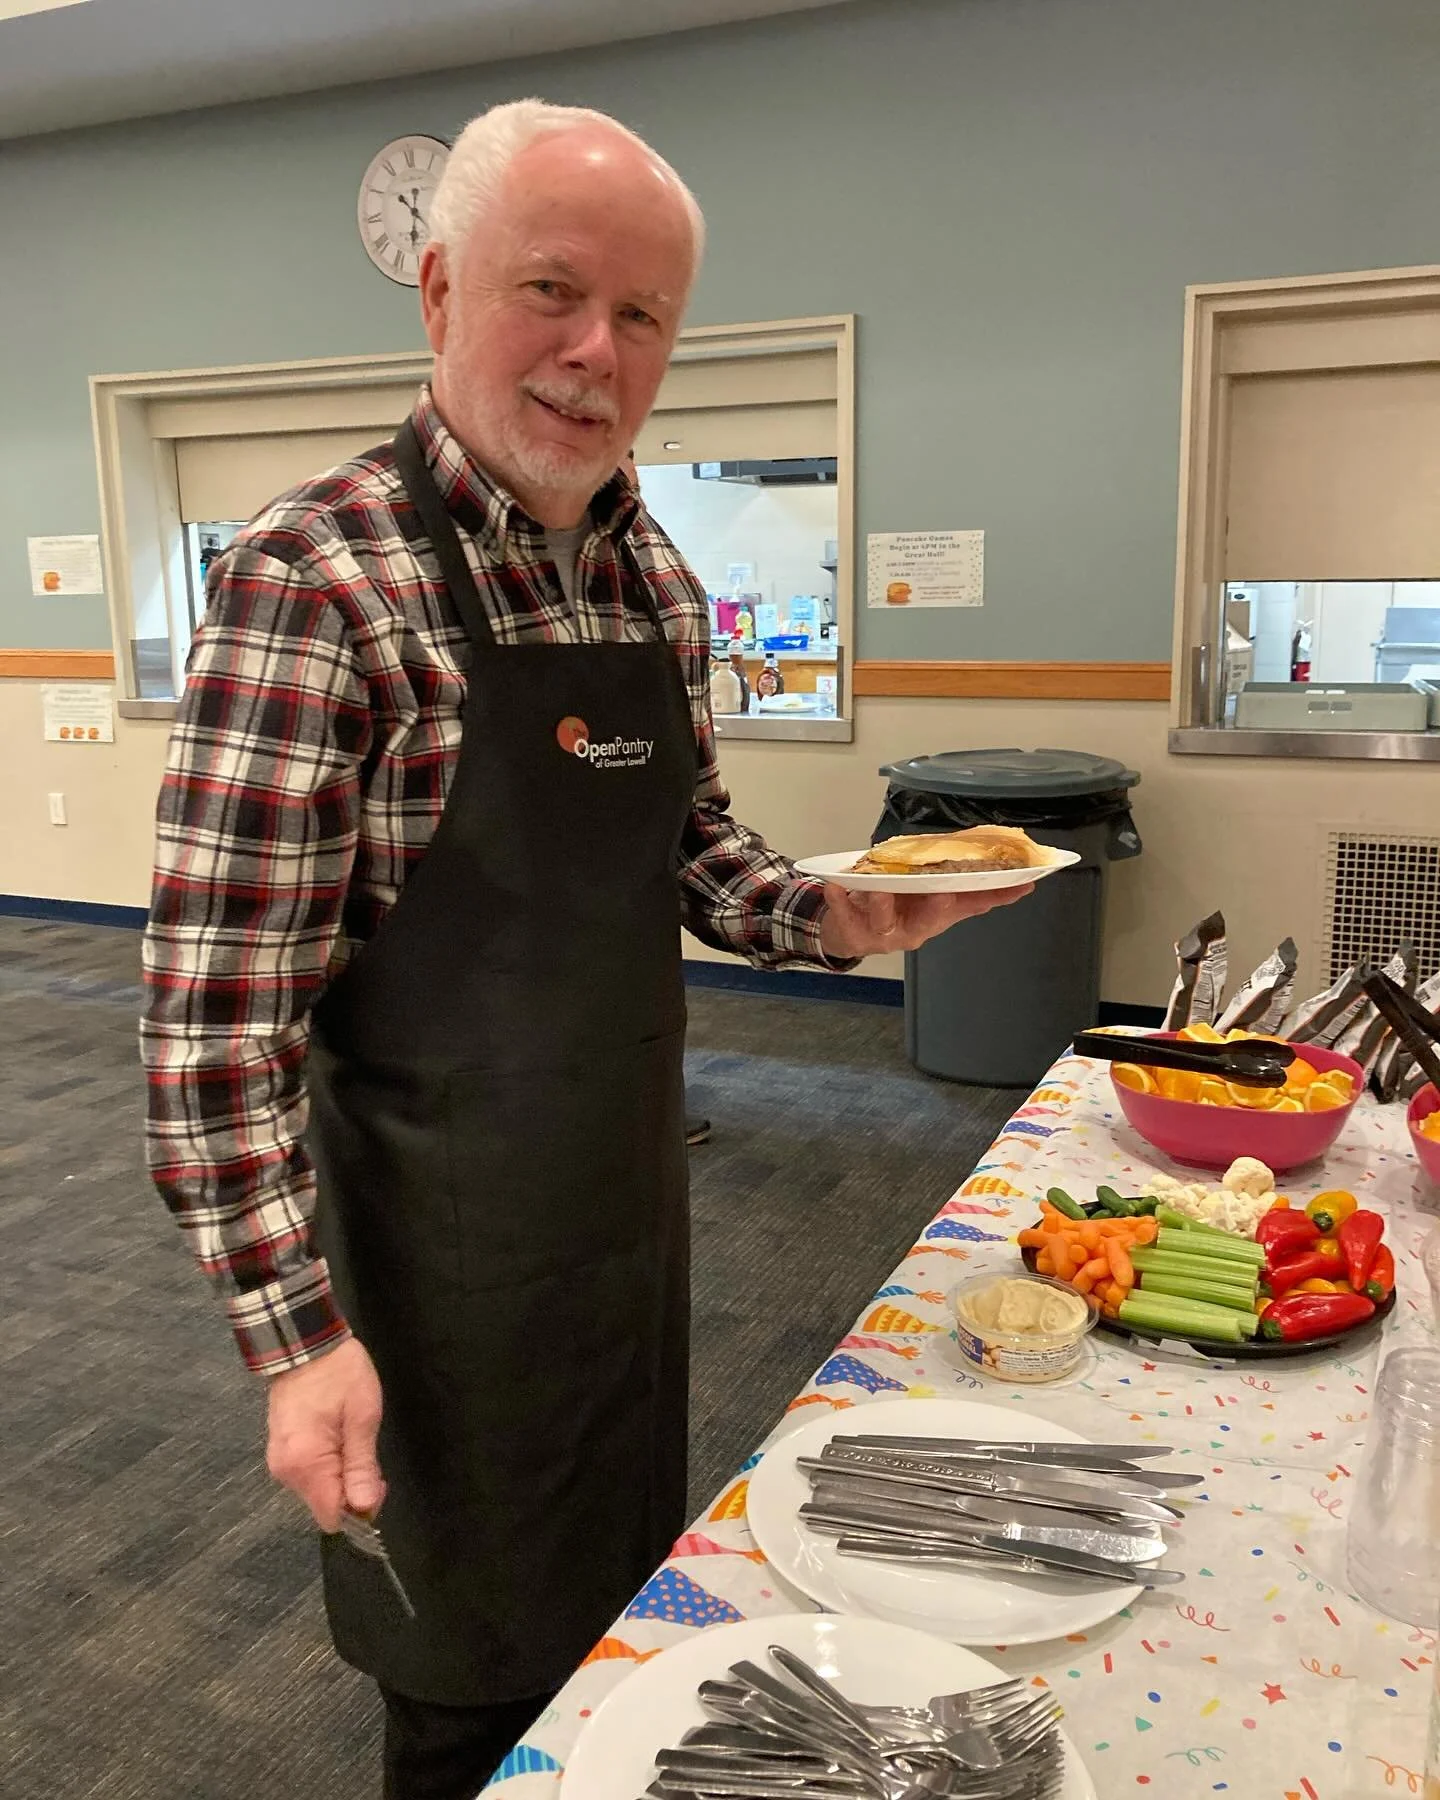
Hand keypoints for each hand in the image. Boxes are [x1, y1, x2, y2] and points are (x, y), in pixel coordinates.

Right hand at [266, 1335, 384, 1531]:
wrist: (305, 1345)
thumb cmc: (340, 1375)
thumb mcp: (362, 1417)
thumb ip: (362, 1465)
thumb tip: (365, 1507)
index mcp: (305, 1466)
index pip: (332, 1516)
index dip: (359, 1508)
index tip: (377, 1480)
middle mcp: (286, 1472)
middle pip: (325, 1505)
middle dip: (351, 1490)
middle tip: (368, 1453)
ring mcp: (280, 1462)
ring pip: (317, 1490)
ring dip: (340, 1476)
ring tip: (352, 1439)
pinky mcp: (281, 1451)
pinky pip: (308, 1473)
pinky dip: (327, 1466)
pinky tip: (337, 1438)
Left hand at [818, 881, 1034, 960]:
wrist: (851, 932)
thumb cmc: (894, 906)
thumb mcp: (927, 894)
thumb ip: (957, 882)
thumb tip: (997, 859)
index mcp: (939, 915)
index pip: (974, 904)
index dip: (999, 895)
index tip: (1024, 883)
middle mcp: (917, 928)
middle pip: (932, 919)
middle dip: (938, 906)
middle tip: (943, 893)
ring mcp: (885, 934)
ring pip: (887, 921)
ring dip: (884, 903)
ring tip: (880, 886)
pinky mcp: (855, 933)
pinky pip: (846, 916)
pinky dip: (839, 901)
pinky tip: (834, 886)